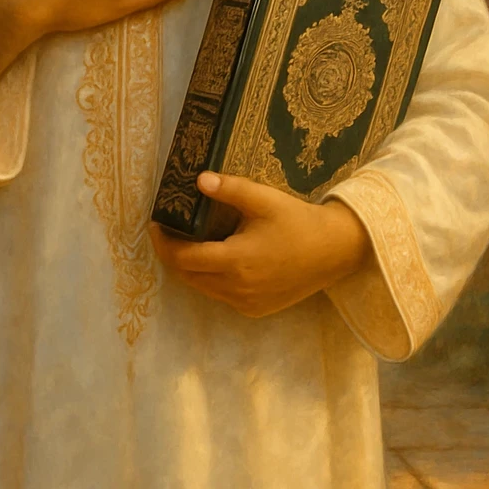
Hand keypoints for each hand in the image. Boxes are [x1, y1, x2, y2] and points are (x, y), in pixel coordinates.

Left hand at [151, 172, 371, 318]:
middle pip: (188, 276)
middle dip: (172, 254)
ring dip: (189, 268)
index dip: (163, 243)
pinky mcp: (256, 309)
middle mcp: (237, 289)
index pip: (183, 258)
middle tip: (166, 230)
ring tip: (186, 241)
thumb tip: (199, 179)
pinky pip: (221, 296)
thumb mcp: (264, 199)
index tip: (154, 224)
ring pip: (203, 288)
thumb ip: (230, 189)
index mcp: (235, 262)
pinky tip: (214, 258)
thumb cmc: (298, 222)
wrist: (335, 251)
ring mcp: (247, 303)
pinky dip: (209, 279)